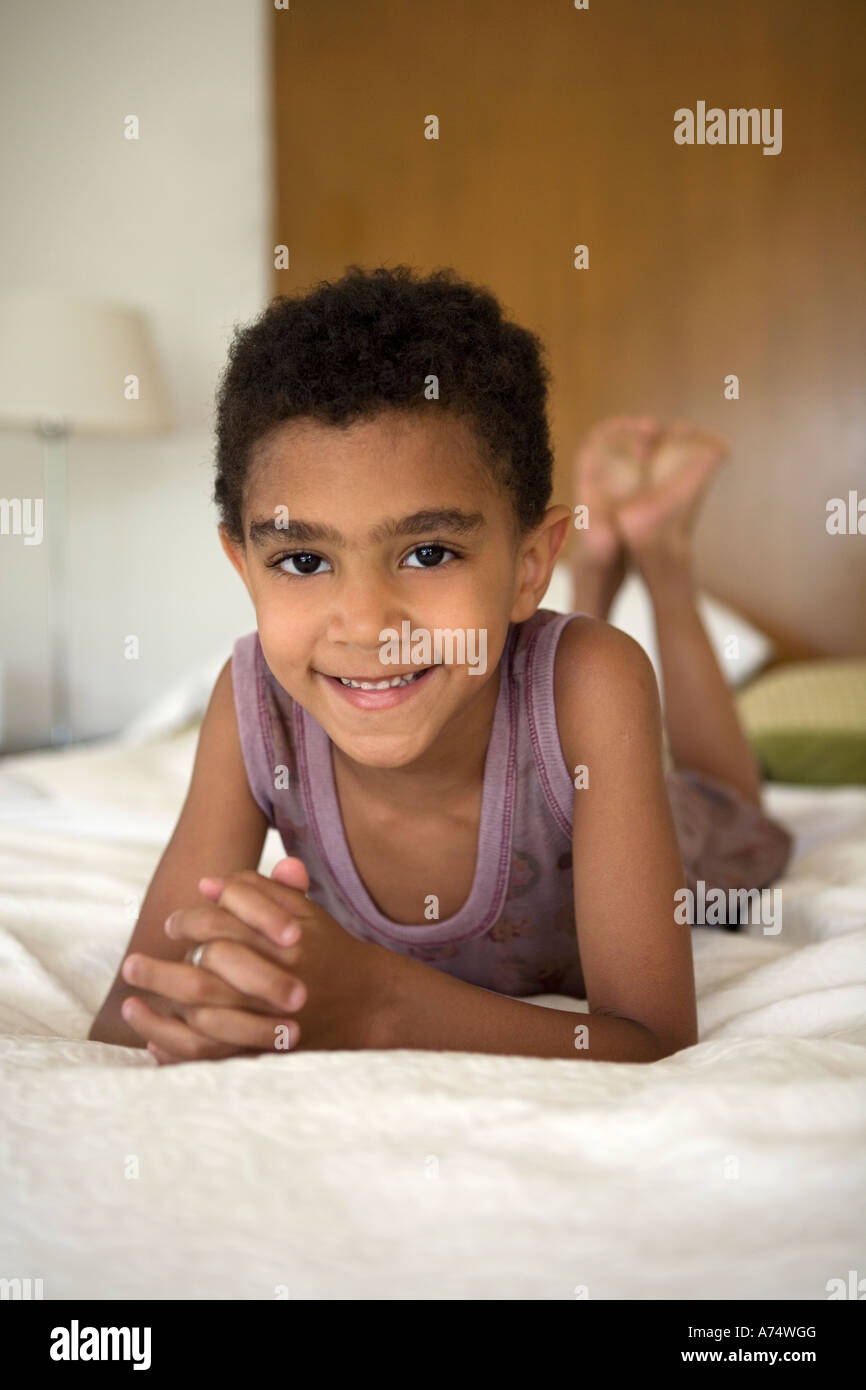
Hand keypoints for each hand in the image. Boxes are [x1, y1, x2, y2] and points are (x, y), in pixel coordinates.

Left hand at [121, 858, 391, 1061]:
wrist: (370, 1005)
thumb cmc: (328, 950)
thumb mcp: (303, 911)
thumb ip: (259, 891)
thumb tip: (206, 884)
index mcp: (284, 939)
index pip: (221, 923)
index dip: (188, 922)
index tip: (171, 926)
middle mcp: (277, 980)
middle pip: (205, 972)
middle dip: (161, 969)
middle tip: (131, 966)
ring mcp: (272, 1021)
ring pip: (203, 1018)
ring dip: (161, 1014)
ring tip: (132, 1004)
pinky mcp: (268, 1053)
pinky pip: (214, 1058)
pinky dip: (180, 1052)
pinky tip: (153, 1044)